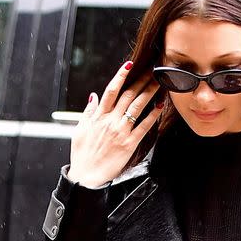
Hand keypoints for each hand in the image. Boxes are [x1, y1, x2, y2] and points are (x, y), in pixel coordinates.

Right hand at [67, 61, 162, 187]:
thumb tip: (93, 96)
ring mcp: (120, 132)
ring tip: (159, 82)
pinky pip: (143, 127)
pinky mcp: (129, 144)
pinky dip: (152, 115)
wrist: (86, 177)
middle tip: (152, 69)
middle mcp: (110, 121)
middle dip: (141, 80)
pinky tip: (160, 106)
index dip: (121, 75)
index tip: (129, 64)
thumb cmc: (82, 155)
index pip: (111, 90)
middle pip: (128, 95)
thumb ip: (88, 112)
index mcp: (98, 116)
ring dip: (149, 92)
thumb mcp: (80, 130)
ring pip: (137, 106)